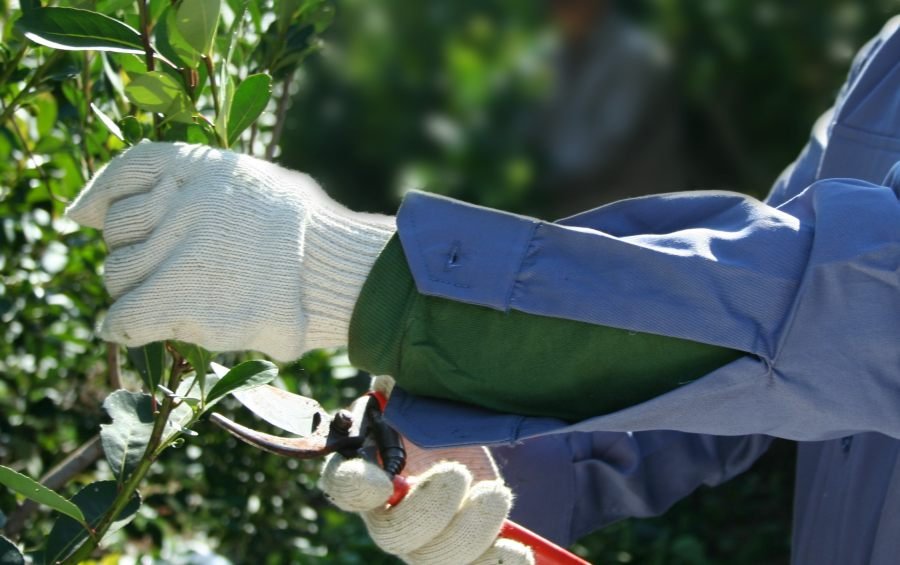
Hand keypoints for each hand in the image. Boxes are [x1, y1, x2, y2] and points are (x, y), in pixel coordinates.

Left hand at [66, 142, 394, 359]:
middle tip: (170, 268)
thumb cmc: (304, 231)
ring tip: (175, 298)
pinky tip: (131, 328)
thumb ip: (190, 184)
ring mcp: (174, 251)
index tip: (102, 218)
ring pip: (117, 277)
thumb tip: (86, 211)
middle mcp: (177, 202)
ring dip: (135, 290)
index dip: (109, 200)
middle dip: (133, 251)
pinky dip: (122, 326)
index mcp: (198, 168)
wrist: (336, 271)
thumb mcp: (253, 181)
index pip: (125, 173)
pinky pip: (122, 318)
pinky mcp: (177, 300)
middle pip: (116, 231)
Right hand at [317, 379, 533, 564]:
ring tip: (496, 495)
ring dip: (470, 531)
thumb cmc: (441, 410)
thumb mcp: (422, 390)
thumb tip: (391, 382)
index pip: (345, 485)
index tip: (382, 480)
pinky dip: (497, 562)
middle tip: (458, 472)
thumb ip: (401, 387)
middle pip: (393, 534)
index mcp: (372, 469)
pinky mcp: (465, 553)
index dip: (355, 487)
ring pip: (436, 558)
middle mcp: (392, 513)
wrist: (479, 437)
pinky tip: (519, 549)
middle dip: (428, 508)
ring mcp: (428, 541)